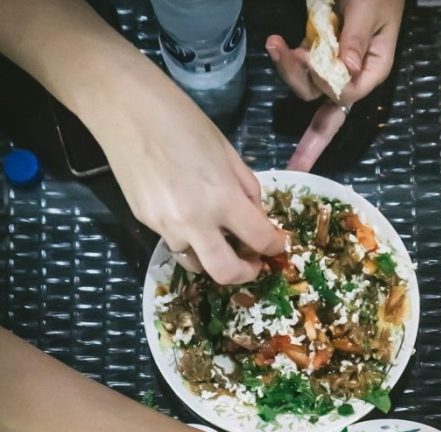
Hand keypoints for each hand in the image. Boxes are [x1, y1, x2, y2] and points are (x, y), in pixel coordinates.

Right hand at [0, 0, 285, 285]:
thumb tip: (255, 214)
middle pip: (225, 274)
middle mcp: (194, 221)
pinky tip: (189, 217)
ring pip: (196, 263)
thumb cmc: (181, 119)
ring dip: (212, 258)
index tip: (276, 244)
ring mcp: (166, 226)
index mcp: (222, 197)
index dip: (274, 246)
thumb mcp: (227, 150)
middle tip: (252, 262)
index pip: (259, 239)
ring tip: (218, 239)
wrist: (125, 108)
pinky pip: (174, 244)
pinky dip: (189, 239)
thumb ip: (246, 187)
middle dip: (245, 273)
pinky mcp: (145, 222)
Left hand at [267, 0, 404, 170]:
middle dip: (309, 142)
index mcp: (373, 70)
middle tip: (294, 166)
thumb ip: (356, 39)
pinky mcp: (316, 51)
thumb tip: (346, 71)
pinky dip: (284, 58)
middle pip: (327, 112)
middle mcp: (352, 76)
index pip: (348, 96)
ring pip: (306, 88)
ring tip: (275, 44)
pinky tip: (275, 42)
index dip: (328, 86)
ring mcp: (332, 65)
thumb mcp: (369, 9)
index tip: (315, 61)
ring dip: (289, 71)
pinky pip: (298, 66)